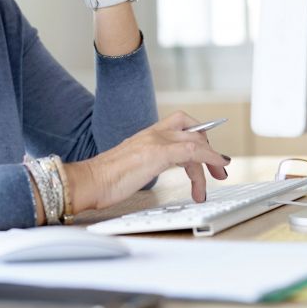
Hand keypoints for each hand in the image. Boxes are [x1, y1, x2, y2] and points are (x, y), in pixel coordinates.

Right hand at [65, 112, 230, 212]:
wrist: (89, 181)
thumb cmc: (104, 180)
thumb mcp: (130, 166)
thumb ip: (144, 163)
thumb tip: (149, 171)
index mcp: (146, 136)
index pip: (178, 125)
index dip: (197, 135)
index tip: (206, 154)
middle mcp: (152, 134)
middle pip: (191, 128)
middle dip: (208, 144)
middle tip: (217, 167)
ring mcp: (155, 141)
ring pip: (195, 140)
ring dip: (211, 159)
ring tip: (216, 178)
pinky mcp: (157, 153)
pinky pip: (193, 150)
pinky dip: (209, 157)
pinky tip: (215, 168)